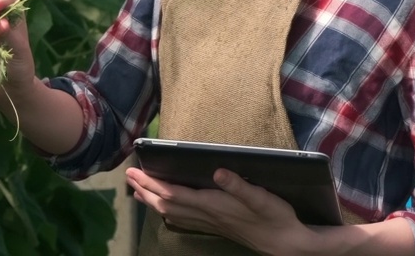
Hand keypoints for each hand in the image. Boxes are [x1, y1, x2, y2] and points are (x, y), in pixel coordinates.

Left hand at [126, 167, 313, 254]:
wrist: (287, 244)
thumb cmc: (276, 218)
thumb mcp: (261, 198)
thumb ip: (238, 185)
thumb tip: (217, 171)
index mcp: (213, 205)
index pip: (173, 194)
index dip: (152, 183)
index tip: (135, 172)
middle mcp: (207, 215)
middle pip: (166, 204)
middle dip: (145, 190)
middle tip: (128, 177)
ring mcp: (210, 223)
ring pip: (172, 214)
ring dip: (153, 201)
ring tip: (138, 191)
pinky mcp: (216, 226)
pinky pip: (183, 219)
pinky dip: (169, 211)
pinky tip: (167, 208)